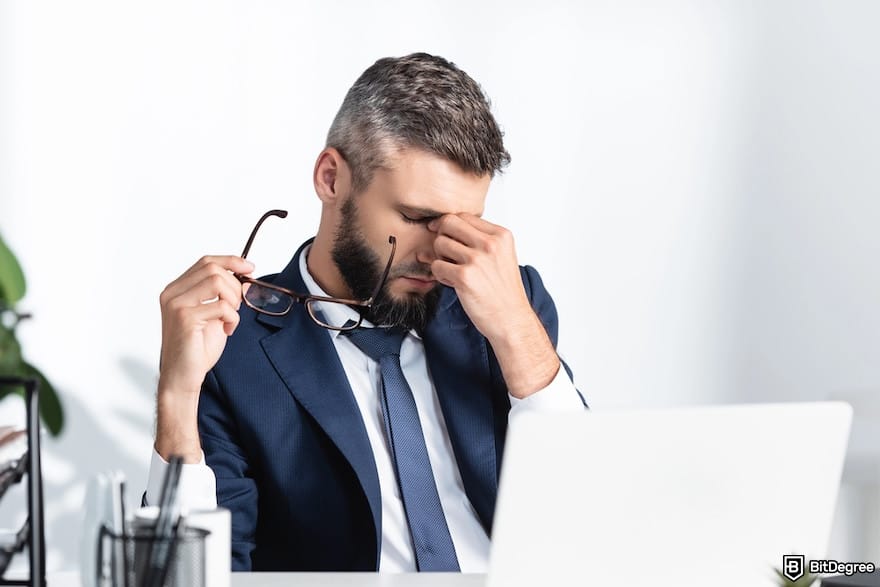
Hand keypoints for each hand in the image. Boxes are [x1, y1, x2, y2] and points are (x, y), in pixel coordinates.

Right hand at [158, 255, 253, 395]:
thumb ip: (222, 295)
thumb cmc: (197, 348)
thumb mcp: (213, 314)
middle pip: (212, 269)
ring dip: (233, 300)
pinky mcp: (185, 317)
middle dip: (234, 286)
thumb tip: (244, 276)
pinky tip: (227, 330)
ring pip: (216, 282)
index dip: (230, 261)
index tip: (249, 267)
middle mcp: (172, 293)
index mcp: (176, 289)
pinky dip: (232, 318)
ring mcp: (176, 304)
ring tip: (229, 318)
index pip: (205, 262)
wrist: (182, 376)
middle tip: (237, 307)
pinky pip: (221, 306)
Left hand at [427, 214, 559, 396]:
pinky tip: (452, 282)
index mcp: (501, 235)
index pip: (464, 215)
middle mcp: (490, 244)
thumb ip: (478, 240)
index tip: (444, 235)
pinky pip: (436, 265)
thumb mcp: (500, 257)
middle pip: (448, 222)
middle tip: (445, 253)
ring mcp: (477, 259)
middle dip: (441, 236)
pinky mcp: (464, 277)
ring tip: (452, 271)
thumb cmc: (504, 292)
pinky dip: (439, 275)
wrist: (511, 320)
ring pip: (439, 243)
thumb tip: (440, 229)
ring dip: (440, 257)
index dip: (449, 225)